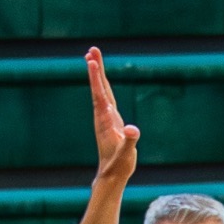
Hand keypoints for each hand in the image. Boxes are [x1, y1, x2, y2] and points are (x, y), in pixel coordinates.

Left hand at [86, 47, 137, 186]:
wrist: (111, 173)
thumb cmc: (119, 163)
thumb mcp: (126, 153)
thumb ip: (130, 140)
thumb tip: (131, 130)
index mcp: (106, 119)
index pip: (100, 93)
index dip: (96, 77)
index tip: (92, 61)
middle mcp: (103, 115)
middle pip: (98, 87)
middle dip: (95, 68)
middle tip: (92, 50)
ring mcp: (105, 117)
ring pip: (100, 91)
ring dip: (97, 75)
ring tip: (93, 59)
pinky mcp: (109, 121)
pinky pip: (104, 99)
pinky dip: (102, 87)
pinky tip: (102, 83)